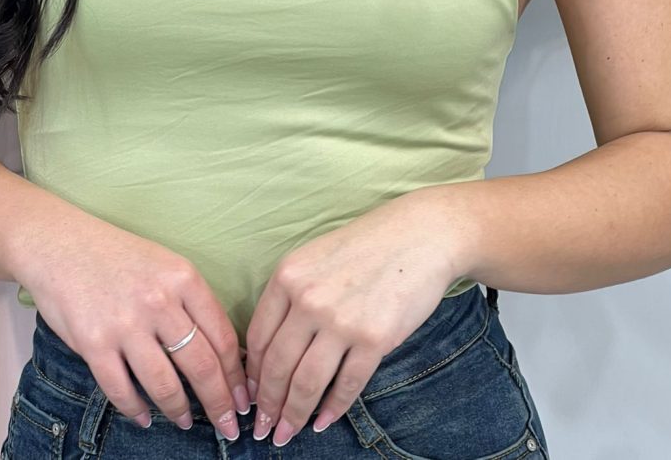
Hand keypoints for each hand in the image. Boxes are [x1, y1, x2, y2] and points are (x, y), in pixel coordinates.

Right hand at [19, 210, 250, 440]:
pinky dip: (135, 410)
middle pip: (202, 366)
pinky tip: (143, 417)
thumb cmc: (119, 256)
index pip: (223, 337)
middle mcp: (159, 301)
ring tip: (184, 422)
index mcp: (183, 278)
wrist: (62, 244)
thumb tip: (223, 353)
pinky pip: (121, 390)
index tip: (244, 398)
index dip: (237, 376)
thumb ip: (192, 303)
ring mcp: (125, 323)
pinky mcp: (93, 343)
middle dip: (219, 404)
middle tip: (227, 426)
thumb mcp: (166, 265)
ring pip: (164, 384)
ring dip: (179, 411)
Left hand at [243, 192, 462, 444]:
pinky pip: (347, 385)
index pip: (258, 338)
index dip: (251, 374)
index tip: (250, 396)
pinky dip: (333, 409)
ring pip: (307, 383)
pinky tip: (324, 422)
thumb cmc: (366, 245)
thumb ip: (291, 296)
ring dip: (293, 416)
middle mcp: (309, 299)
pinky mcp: (374, 339)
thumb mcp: (315, 257)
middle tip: (262, 428)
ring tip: (285, 435)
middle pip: (277, 366)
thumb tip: (270, 349)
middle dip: (268, 404)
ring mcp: (342, 320)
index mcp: (288, 276)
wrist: (420, 235)